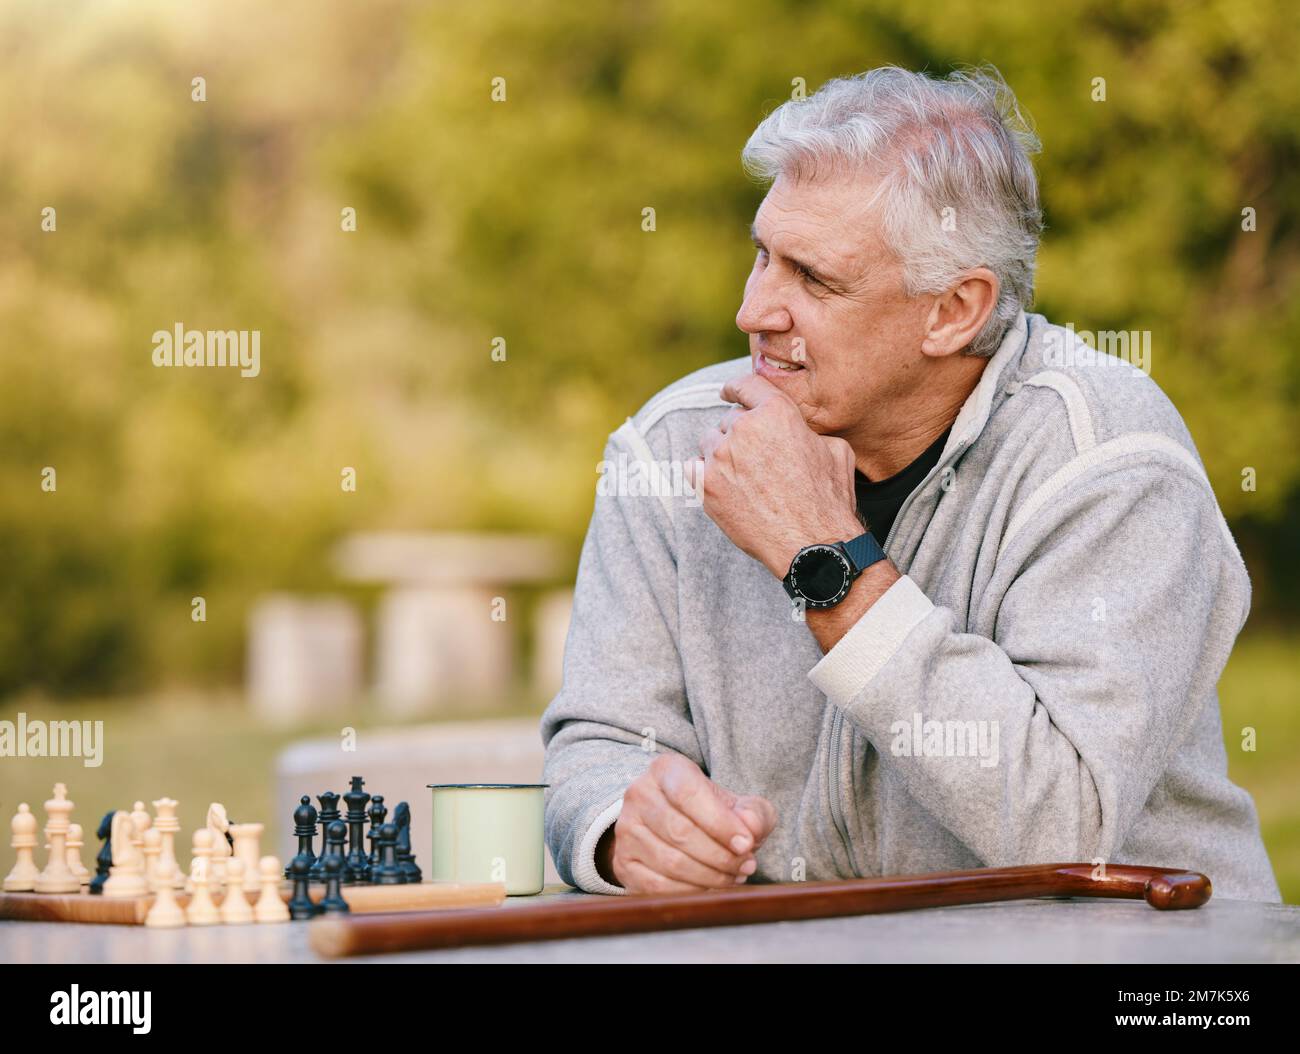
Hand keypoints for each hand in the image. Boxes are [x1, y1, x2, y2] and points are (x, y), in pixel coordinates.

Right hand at [598, 753, 777, 893]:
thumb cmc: (712, 813)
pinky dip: (690, 892)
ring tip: (732, 877)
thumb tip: (751, 828)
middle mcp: (639, 795)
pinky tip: (710, 888)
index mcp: (666, 770)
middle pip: (680, 832)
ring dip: (709, 877)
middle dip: (720, 856)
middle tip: (745, 865)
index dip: (720, 822)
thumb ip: (755, 813)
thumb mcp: (739, 805)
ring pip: (670, 862)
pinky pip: (657, 886)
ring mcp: (626, 830)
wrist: (677, 824)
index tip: (747, 843)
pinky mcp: (623, 862)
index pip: (689, 793)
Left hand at [687, 372, 862, 578]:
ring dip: (722, 452)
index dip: (735, 387)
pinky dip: (703, 472)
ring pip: (710, 441)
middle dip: (741, 433)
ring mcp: (720, 458)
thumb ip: (807, 430)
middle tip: (756, 457)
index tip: (728, 391)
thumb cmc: (828, 500)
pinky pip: (693, 467)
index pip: (746, 385)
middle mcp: (744, 429)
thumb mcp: (835, 450)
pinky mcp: (706, 486)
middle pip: (730, 419)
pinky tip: (720, 483)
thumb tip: (797, 430)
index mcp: (776, 412)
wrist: (812, 545)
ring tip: (742, 475)